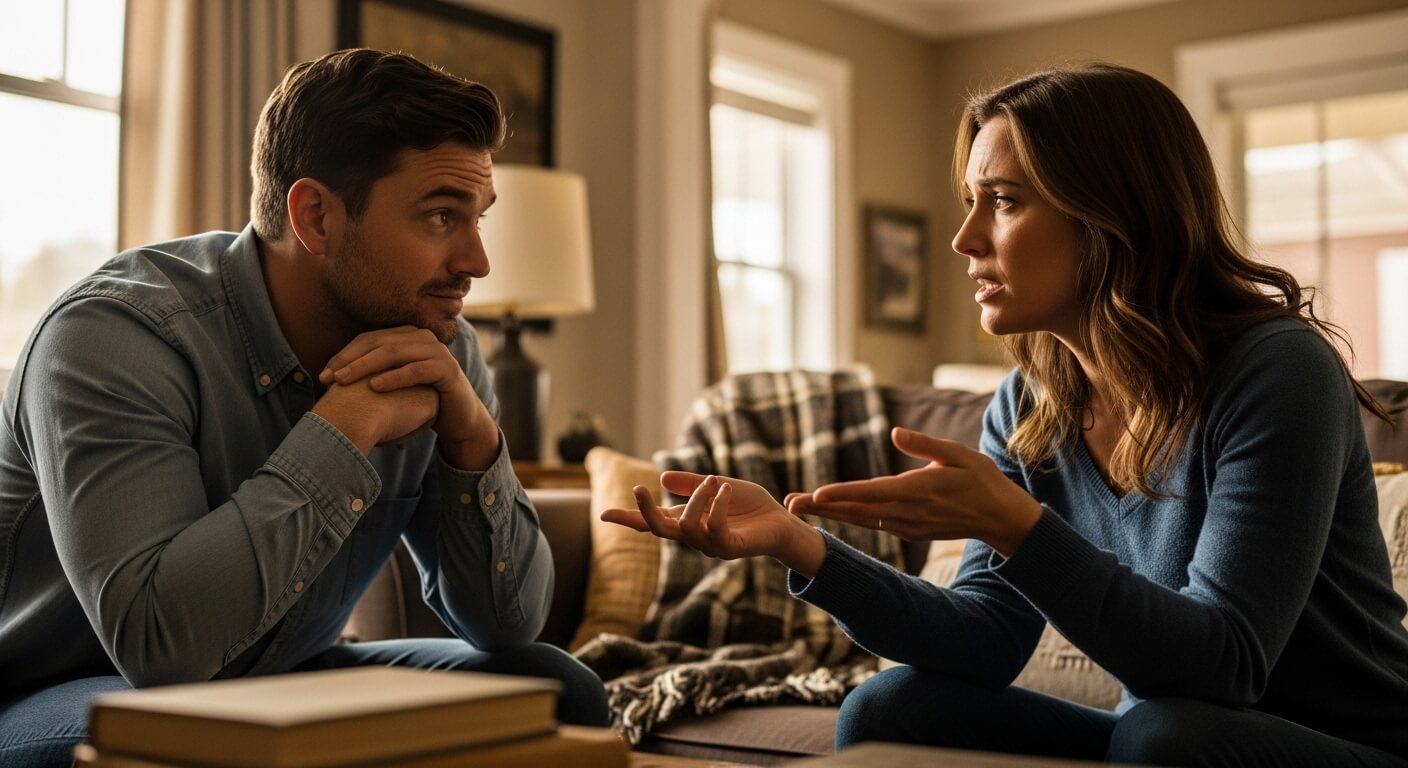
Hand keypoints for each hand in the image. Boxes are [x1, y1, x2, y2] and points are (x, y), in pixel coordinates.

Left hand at [319, 326, 497, 468]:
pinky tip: (375, 386)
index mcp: (407, 336)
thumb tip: (331, 376)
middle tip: (329, 377)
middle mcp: (422, 338)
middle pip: (379, 342)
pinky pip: (417, 370)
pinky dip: (394, 377)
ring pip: (395, 352)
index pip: (369, 339)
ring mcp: (437, 352)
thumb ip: (373, 373)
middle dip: (350, 360)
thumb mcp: (394, 383)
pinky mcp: (448, 369)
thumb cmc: (421, 400)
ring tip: (344, 381)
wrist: (459, 418)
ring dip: (366, 366)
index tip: (323, 375)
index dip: (344, 354)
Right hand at [601, 472, 826, 576]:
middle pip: (659, 530)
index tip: (603, 515)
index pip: (652, 523)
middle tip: (639, 488)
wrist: (782, 523)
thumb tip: (663, 478)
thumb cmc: (751, 506)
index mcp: (688, 522)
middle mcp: (695, 537)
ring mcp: (711, 546)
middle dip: (645, 512)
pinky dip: (715, 506)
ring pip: (686, 526)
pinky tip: (724, 489)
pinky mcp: (730, 548)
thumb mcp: (717, 487)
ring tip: (713, 480)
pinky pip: (713, 529)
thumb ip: (692, 484)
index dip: (629, 518)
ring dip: (697, 498)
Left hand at [789, 427, 1042, 557]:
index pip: (873, 492)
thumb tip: (894, 433)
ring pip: (863, 520)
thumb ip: (925, 445)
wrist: (1001, 518)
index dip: (844, 494)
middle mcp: (909, 512)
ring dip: (831, 514)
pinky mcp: (911, 531)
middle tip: (790, 503)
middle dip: (823, 506)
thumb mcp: (959, 454)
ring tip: (802, 508)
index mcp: (919, 490)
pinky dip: (852, 519)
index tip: (818, 493)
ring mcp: (909, 526)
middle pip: (858, 510)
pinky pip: (875, 525)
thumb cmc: (982, 479)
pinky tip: (833, 514)